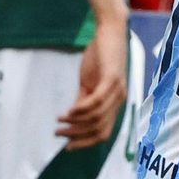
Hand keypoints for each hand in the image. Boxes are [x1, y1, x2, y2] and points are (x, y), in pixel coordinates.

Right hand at [59, 21, 127, 149]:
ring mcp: (118, 90)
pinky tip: (68, 112)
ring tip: (59, 122)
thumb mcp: (89, 82)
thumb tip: (73, 118)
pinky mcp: (112, 78)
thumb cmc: (100, 57)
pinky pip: (97, 100)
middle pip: (100, 129)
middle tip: (59, 134)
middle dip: (78, 136)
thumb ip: (83, 100)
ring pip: (97, 117)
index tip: (67, 146)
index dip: (86, 142)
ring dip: (76, 123)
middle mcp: (119, 100)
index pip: (103, 132)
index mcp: (115, 103)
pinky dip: (82, 109)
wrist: (110, 32)